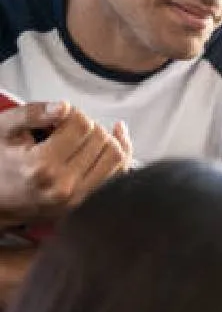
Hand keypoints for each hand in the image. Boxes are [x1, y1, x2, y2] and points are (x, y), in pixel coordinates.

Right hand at [0, 102, 133, 223]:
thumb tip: (65, 107)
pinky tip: (114, 139)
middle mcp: (64, 185)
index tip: (61, 116)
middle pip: (101, 139)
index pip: (81, 125)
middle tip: (69, 127)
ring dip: (105, 139)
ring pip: (116, 156)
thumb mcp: (3, 129)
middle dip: (88, 126)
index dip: (73, 113)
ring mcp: (79, 198)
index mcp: (41, 166)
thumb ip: (32, 114)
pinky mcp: (88, 203)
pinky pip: (119, 174)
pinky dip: (120, 154)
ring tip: (84, 136)